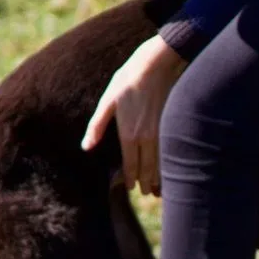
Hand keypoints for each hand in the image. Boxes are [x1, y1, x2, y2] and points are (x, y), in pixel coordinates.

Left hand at [82, 35, 186, 196]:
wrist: (156, 65)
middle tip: (148, 193)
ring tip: (161, 190)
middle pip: (148, 168)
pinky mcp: (171, 126)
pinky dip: (170, 164)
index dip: (131, 179)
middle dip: (148, 182)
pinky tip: (172, 168)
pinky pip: (170, 152)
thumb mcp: (107, 101)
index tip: (132, 188)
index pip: (130, 164)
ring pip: (161, 162)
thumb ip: (97, 127)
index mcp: (129, 133)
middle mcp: (146, 137)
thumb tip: (87, 147)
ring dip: (161, 177)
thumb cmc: (128, 80)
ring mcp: (161, 132)